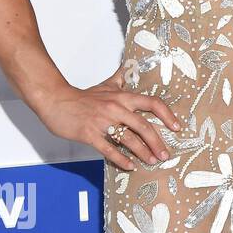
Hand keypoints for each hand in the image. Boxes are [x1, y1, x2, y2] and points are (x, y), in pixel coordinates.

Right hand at [43, 65, 183, 170]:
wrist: (55, 100)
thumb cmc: (82, 96)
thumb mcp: (106, 85)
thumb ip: (121, 79)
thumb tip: (131, 66)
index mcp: (123, 97)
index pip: (152, 103)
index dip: (167, 115)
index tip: (176, 127)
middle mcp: (116, 108)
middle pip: (144, 126)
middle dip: (157, 142)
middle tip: (165, 154)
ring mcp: (102, 122)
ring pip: (129, 139)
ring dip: (143, 152)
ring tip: (151, 161)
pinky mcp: (89, 134)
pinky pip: (108, 149)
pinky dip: (121, 159)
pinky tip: (130, 166)